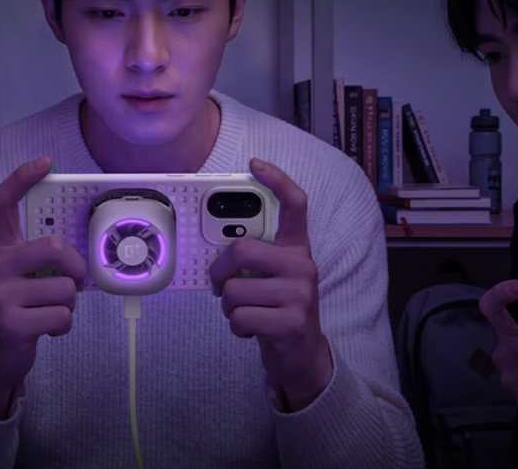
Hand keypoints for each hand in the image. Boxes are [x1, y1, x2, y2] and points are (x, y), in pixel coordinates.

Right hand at [0, 156, 86, 419]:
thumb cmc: (15, 308)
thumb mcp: (19, 277)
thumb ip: (39, 258)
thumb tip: (81, 249)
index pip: (2, 203)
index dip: (22, 178)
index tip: (45, 161)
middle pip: (53, 247)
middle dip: (76, 267)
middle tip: (75, 281)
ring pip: (65, 289)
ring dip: (68, 305)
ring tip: (49, 312)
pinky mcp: (10, 323)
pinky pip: (62, 316)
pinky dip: (63, 326)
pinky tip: (46, 329)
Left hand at [209, 158, 330, 410]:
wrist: (300, 352)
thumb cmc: (277, 306)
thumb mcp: (273, 275)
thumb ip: (255, 256)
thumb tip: (214, 243)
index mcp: (297, 248)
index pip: (295, 203)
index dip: (276, 180)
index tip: (255, 164)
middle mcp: (303, 265)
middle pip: (242, 248)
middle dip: (219, 270)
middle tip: (219, 284)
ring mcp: (300, 293)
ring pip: (234, 289)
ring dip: (228, 307)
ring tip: (245, 311)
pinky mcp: (291, 321)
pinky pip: (239, 316)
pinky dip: (236, 326)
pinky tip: (252, 328)